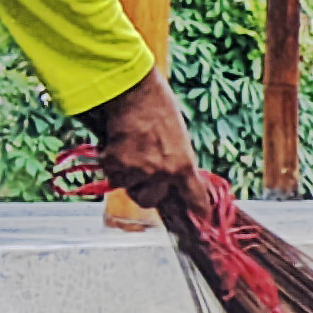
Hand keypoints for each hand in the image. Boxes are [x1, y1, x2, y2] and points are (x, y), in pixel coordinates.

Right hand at [87, 70, 198, 211]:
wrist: (134, 94)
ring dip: (126, 174)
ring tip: (131, 149)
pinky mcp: (115, 164)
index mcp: (183, 165)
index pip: (195, 197)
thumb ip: (178, 162)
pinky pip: (111, 174)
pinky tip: (118, 144)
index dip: (197, 209)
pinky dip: (112, 163)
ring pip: (126, 187)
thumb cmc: (160, 111)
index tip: (201, 218)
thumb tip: (176, 180)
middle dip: (145, 191)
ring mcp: (138, 170)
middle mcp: (162, 173)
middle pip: (149, 201)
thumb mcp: (180, 139)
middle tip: (143, 173)